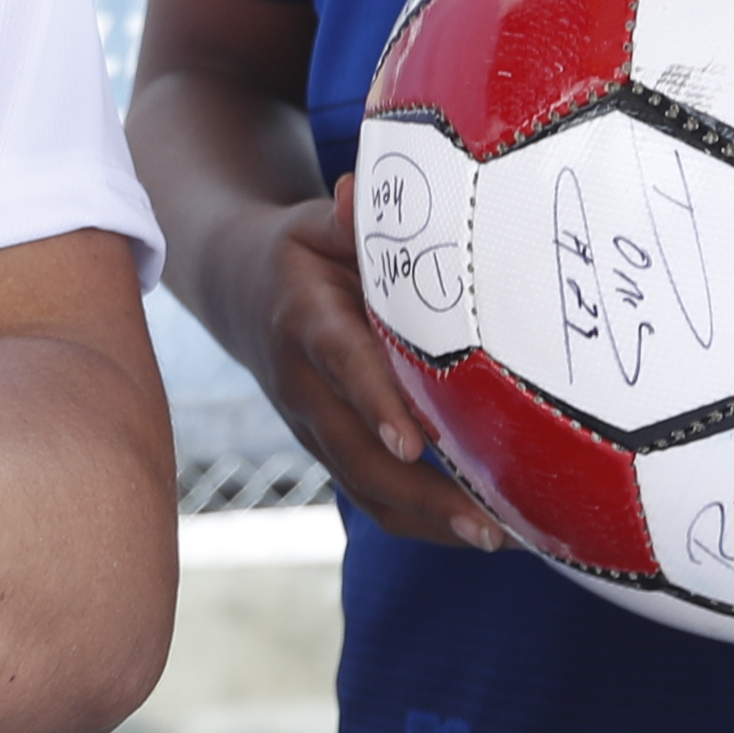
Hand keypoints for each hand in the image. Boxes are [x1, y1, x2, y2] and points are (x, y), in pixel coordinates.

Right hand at [241, 195, 504, 553]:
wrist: (236, 290)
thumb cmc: (299, 252)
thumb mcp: (314, 225)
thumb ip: (345, 220)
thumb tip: (359, 194)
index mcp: (304, 323)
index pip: (341, 366)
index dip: (375, 404)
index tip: (415, 442)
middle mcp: (303, 386)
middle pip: (356, 453)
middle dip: (423, 495)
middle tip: (489, 524)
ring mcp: (313, 425)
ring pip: (364, 487)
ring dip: (428, 521)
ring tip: (497, 539)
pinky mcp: (329, 447)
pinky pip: (370, 494)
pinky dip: (422, 520)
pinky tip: (478, 529)